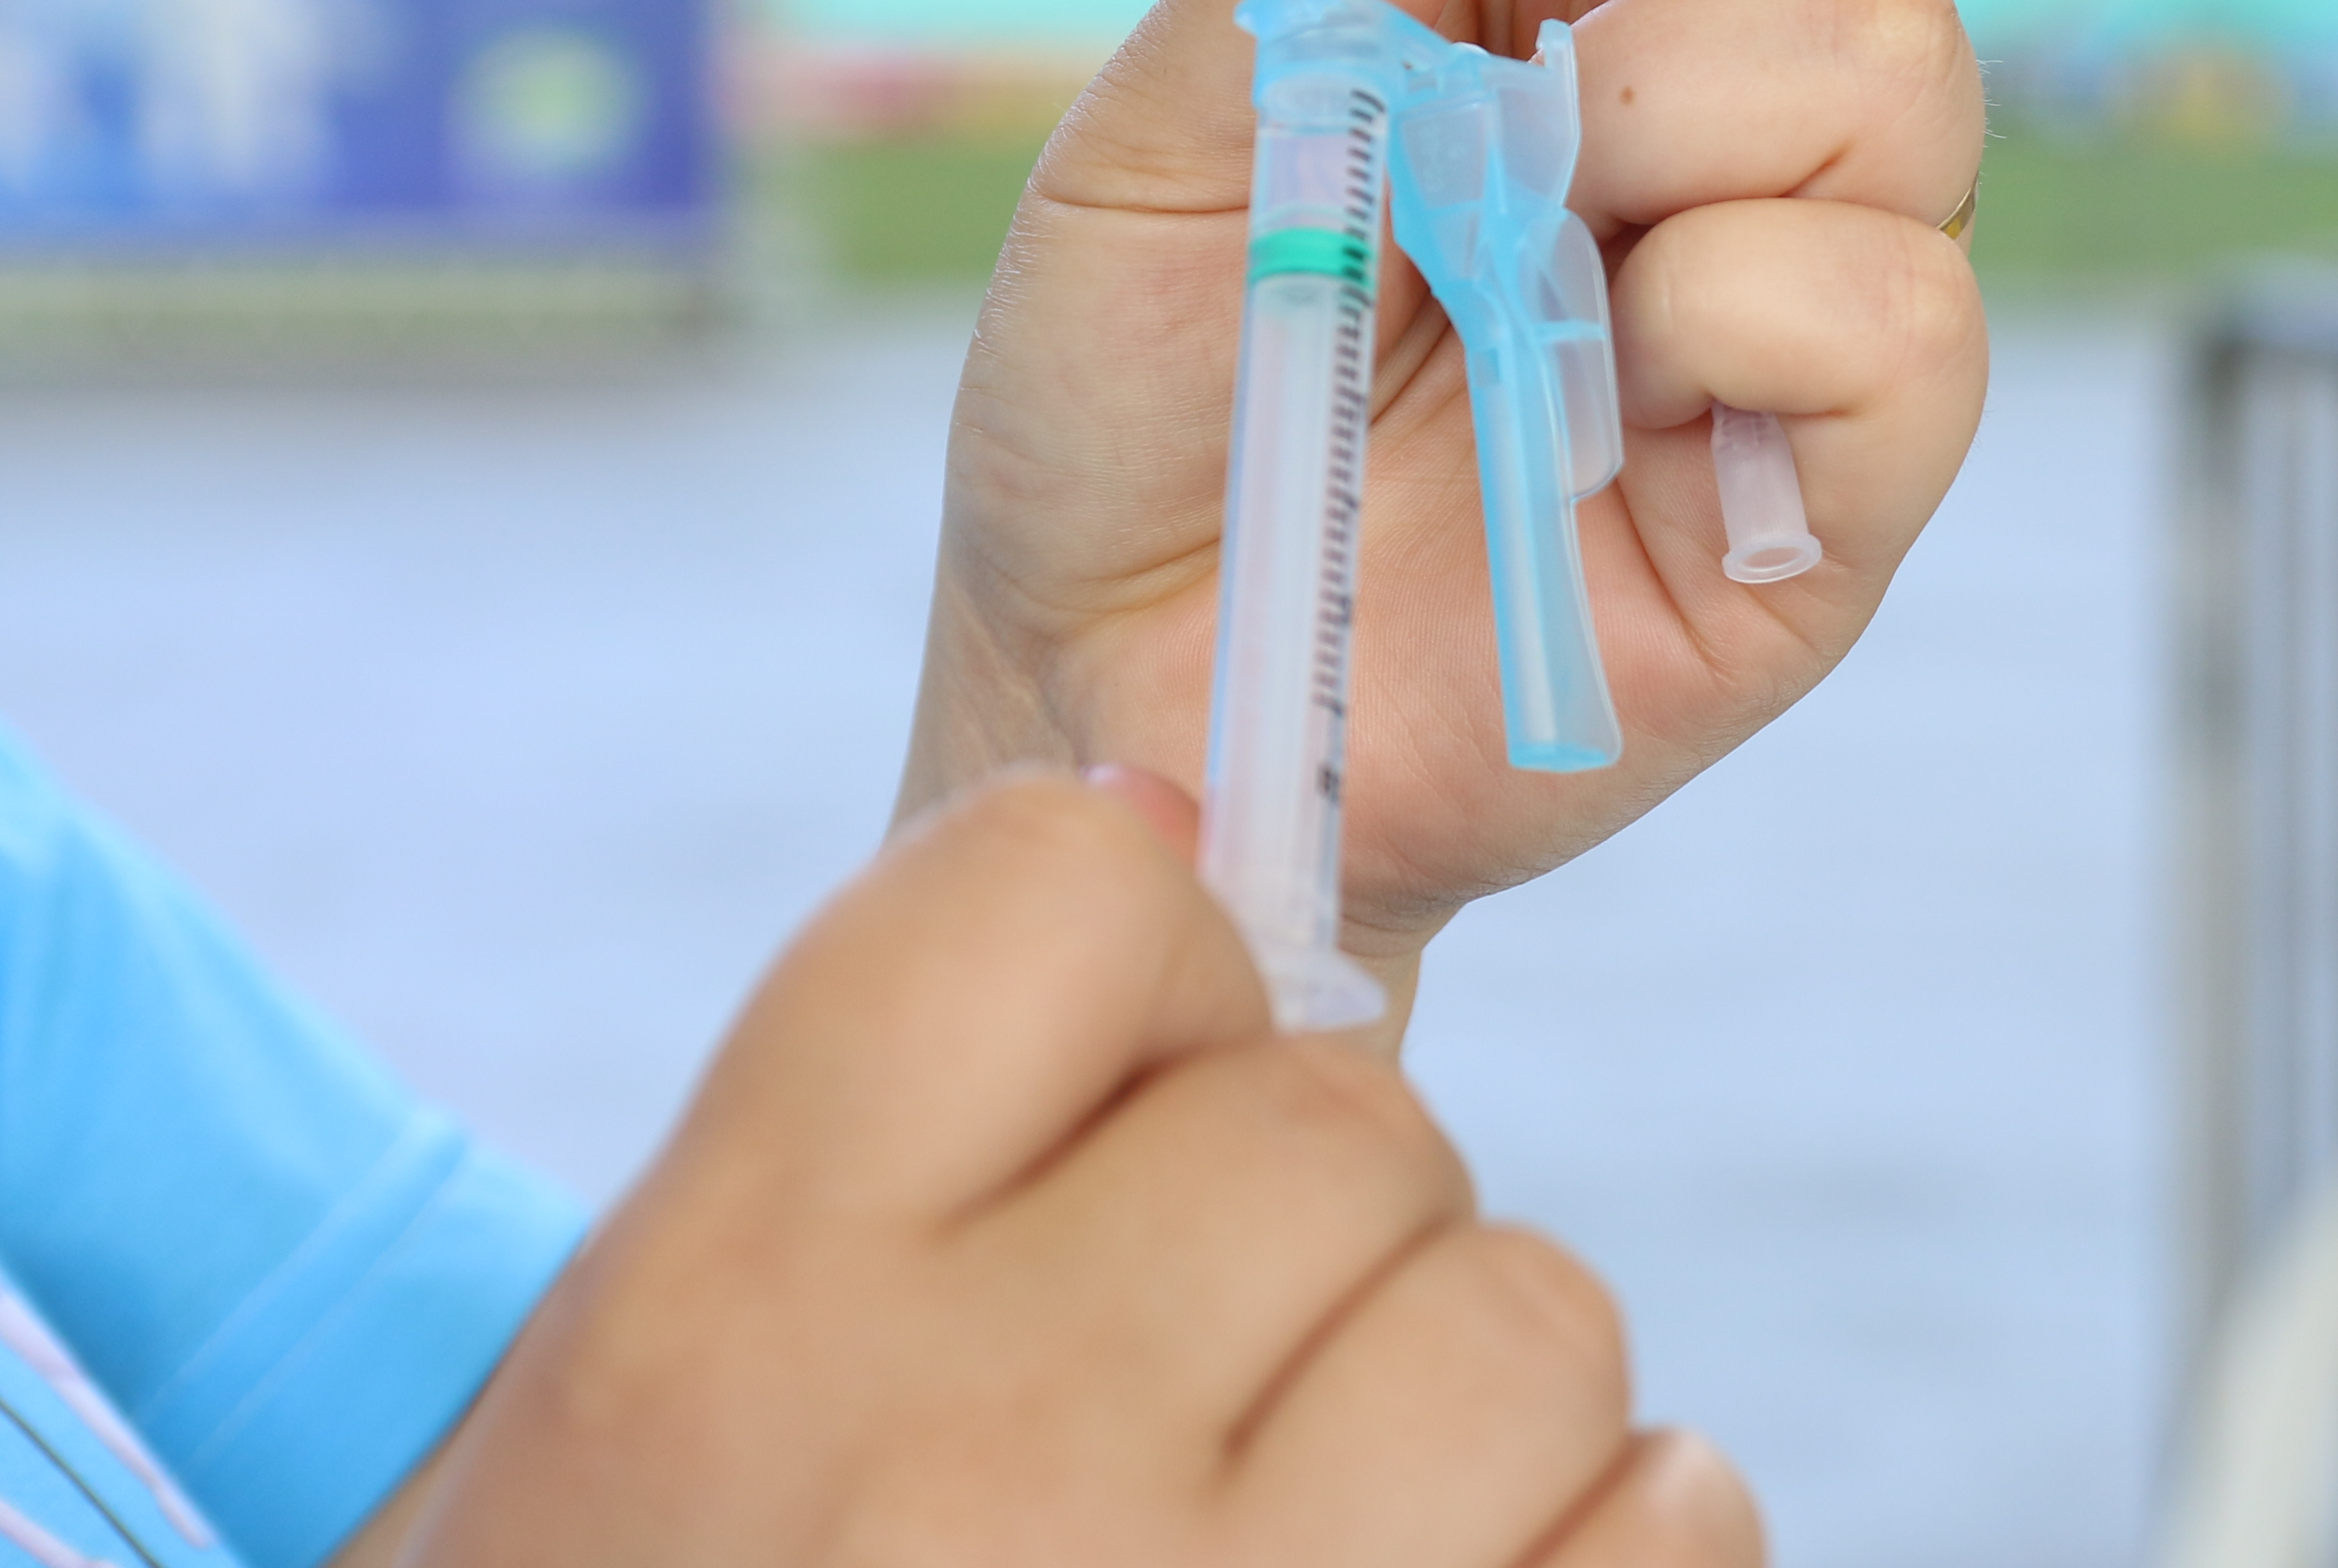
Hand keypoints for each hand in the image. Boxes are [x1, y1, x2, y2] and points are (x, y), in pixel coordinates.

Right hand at [346, 774, 1758, 1567]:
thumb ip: (890, 1134)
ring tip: (1324, 1526)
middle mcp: (974, 1471)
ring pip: (1533, 1313)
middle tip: (1202, 1388)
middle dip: (1315, 1221)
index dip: (1141, 972)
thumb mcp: (659, 1408)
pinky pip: (1678, 1520)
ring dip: (1472, 1397)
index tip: (1117, 1108)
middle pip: (1343, 1114)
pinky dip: (1615, 1548)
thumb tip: (1180, 840)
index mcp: (735, 1316)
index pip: (1066, 887)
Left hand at [906, 0, 2088, 1001]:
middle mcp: (1725, 109)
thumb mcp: (1157, 124)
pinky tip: (1627, 407)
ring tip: (1491, 265)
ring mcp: (1803, 299)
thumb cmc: (1130, 406)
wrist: (1108, 690)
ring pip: (1882, 61)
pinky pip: (1895, 322)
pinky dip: (1741, 326)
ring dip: (1650, 120)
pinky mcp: (1844, 499)